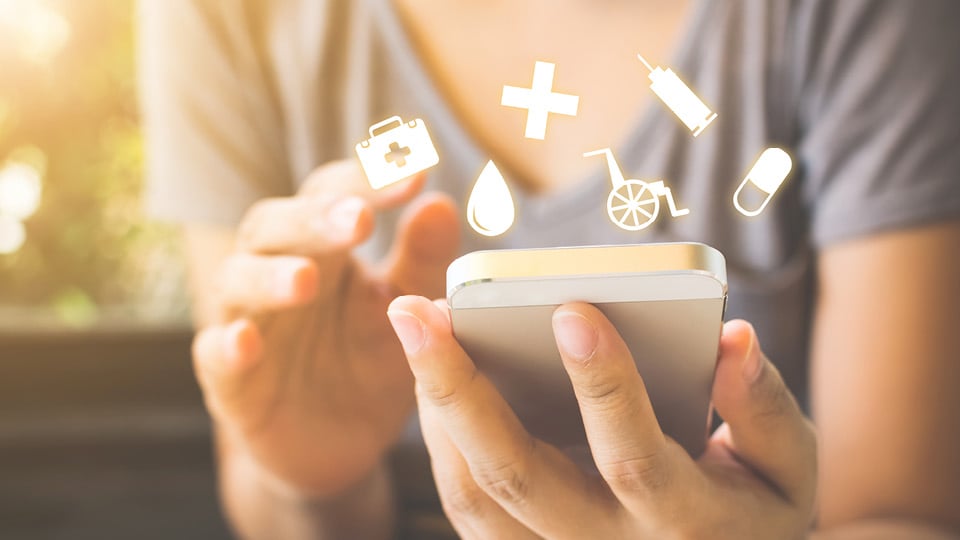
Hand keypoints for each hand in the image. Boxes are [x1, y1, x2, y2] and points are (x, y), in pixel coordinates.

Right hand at [191, 162, 459, 497]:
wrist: (342, 443)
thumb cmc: (371, 358)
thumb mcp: (408, 310)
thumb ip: (422, 259)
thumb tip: (440, 202)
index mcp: (323, 246)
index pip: (333, 195)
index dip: (368, 180)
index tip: (414, 171)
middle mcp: (276, 272)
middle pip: (276, 226)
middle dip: (314, 219)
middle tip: (358, 219)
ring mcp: (248, 323)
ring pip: (237, 281)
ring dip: (269, 276)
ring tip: (306, 280)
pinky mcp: (231, 382)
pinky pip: (213, 356)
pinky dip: (225, 346)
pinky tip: (246, 341)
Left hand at [387, 296, 817, 538]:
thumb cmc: (752, 508)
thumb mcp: (787, 469)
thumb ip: (765, 408)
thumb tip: (731, 340)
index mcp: (683, 523)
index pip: (633, 459)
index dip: (606, 387)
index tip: (573, 309)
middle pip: (517, 477)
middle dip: (461, 389)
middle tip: (418, 311)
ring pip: (475, 495)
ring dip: (435, 409)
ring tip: (414, 329)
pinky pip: (466, 504)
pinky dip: (440, 439)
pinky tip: (430, 375)